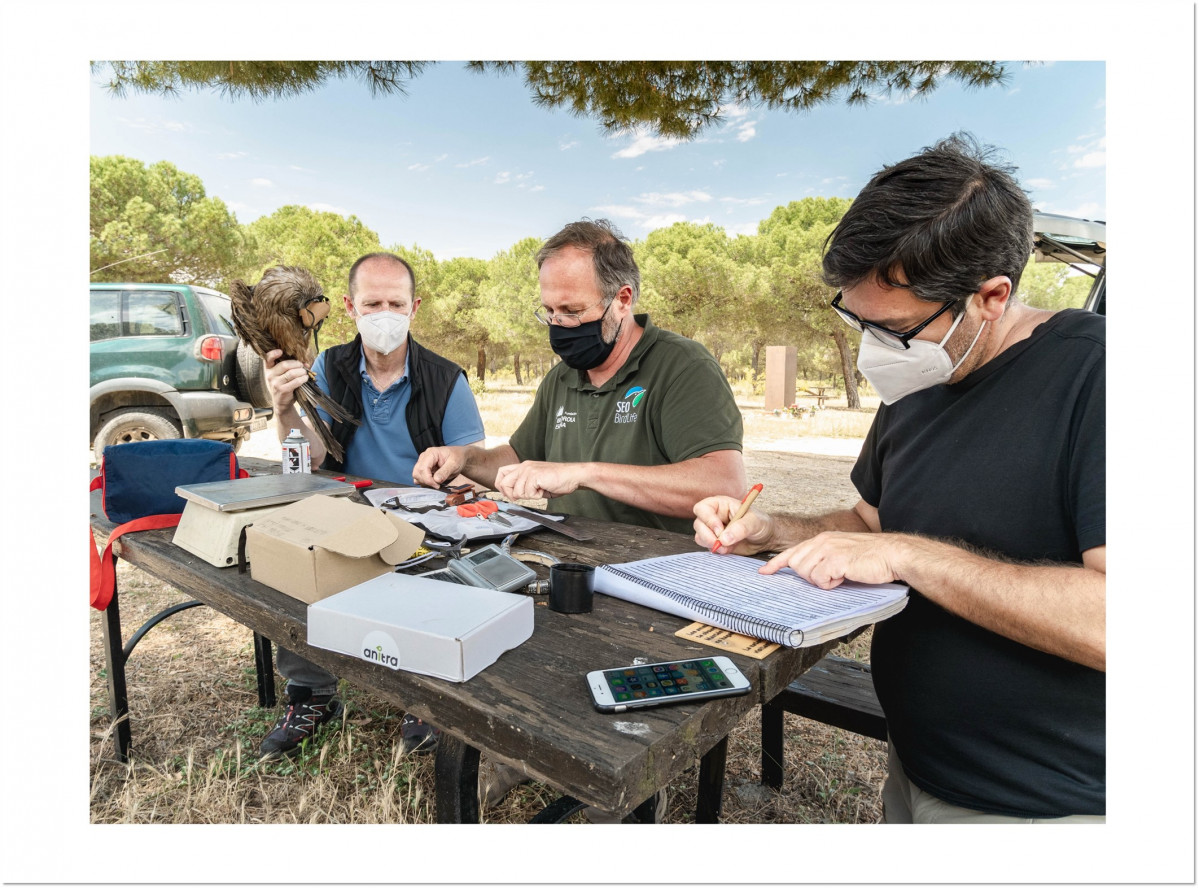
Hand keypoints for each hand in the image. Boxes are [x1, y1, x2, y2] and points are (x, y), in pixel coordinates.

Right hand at [264, 349, 309, 411]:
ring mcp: (275, 383)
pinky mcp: (282, 390)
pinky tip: (305, 378)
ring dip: (301, 371)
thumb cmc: (283, 386)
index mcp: (268, 369)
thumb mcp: (282, 376)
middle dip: (296, 364)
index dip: (273, 354)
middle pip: (285, 365)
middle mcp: (270, 375)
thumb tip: (305, 363)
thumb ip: (291, 367)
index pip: (268, 359)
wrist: (281, 402)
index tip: (280, 351)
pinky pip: (295, 381)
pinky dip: (302, 379)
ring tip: (305, 373)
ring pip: (291, 373)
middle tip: (301, 366)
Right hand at [413, 445, 466, 487]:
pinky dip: (425, 482)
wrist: (459, 456)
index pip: (423, 468)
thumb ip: (445, 471)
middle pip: (417, 472)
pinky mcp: (424, 468)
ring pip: (416, 476)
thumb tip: (436, 480)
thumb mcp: (454, 464)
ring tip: (436, 484)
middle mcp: (424, 457)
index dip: (428, 479)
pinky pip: (419, 477)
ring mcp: (423, 462)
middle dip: (426, 482)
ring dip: (424, 482)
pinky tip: (434, 482)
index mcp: (431, 453)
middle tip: (438, 485)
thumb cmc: (457, 458)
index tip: (437, 485)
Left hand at [494, 461, 582, 500]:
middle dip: (511, 494)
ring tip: (540, 490)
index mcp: (523, 466)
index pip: (501, 472)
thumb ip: (524, 484)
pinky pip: (527, 494)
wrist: (572, 476)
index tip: (510, 494)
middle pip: (504, 483)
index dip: (501, 486)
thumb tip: (513, 494)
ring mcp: (528, 470)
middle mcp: (524, 466)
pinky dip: (536, 496)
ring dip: (529, 496)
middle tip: (525, 496)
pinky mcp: (534, 476)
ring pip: (516, 492)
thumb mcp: (536, 481)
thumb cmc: (557, 480)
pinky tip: (544, 490)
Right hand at [693, 495, 773, 554]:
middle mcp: (713, 516)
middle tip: (721, 543)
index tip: (720, 530)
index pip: (702, 508)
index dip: (708, 519)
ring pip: (700, 536)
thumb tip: (724, 539)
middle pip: (698, 524)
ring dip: (711, 544)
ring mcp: (713, 530)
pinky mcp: (715, 542)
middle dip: (708, 535)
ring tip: (728, 546)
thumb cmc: (760, 523)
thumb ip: (740, 528)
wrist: (766, 538)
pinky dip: (717, 550)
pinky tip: (729, 549)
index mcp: (720, 505)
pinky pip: (707, 547)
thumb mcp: (754, 522)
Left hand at [761, 531, 902, 588]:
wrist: (892, 554)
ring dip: (822, 580)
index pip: (793, 551)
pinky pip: (820, 579)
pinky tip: (845, 576)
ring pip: (807, 573)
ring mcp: (828, 550)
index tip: (764, 572)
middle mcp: (822, 541)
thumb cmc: (870, 558)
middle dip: (809, 576)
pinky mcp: (836, 560)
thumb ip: (824, 558)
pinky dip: (831, 584)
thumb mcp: (842, 553)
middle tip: (831, 576)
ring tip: (841, 575)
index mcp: (822, 539)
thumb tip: (810, 572)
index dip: (777, 563)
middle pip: (796, 565)